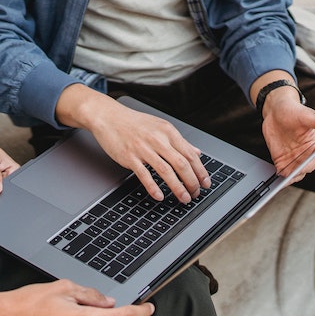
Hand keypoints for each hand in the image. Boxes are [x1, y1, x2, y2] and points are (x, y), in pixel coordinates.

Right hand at [56, 85, 210, 202]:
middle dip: (192, 182)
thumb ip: (179, 141)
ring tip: (184, 198)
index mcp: (168, 132)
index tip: (205, 183)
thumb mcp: (161, 127)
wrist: (109, 117)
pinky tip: (159, 196)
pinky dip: (153, 187)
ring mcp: (143, 148)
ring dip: (177, 187)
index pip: (190, 154)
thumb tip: (197, 153)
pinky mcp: (129, 157)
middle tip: (195, 193)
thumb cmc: (134, 123)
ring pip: (166, 171)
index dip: (200, 171)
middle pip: (181, 164)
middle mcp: (158, 139)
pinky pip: (144, 175)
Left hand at [260, 88, 314, 183]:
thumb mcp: (307, 114)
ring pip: (295, 173)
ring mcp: (294, 158)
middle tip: (292, 172)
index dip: (311, 161)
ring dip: (291, 178)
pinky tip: (277, 180)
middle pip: (306, 168)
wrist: (275, 111)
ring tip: (284, 180)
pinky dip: (282, 178)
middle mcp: (306, 153)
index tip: (305, 164)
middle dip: (300, 171)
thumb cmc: (293, 111)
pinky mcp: (282, 161)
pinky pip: (284, 173)